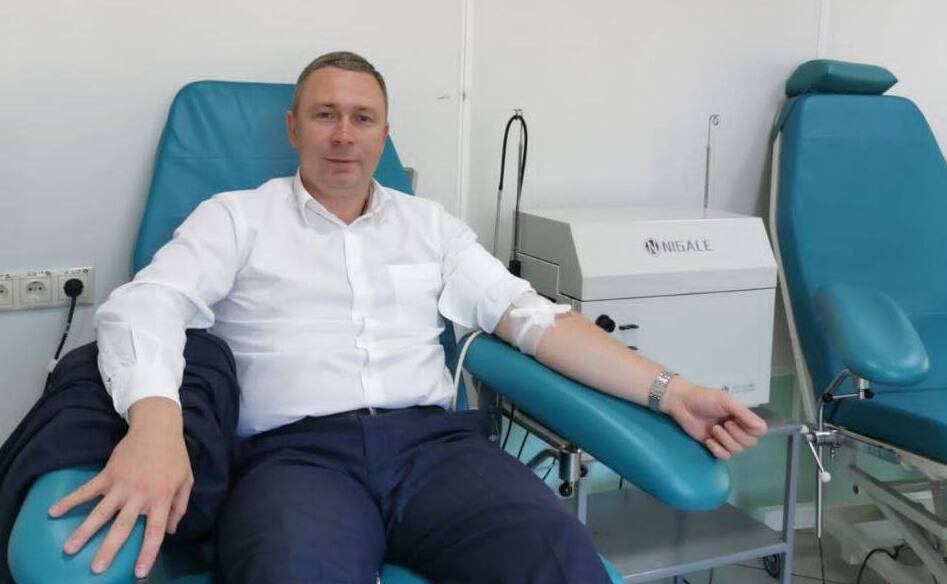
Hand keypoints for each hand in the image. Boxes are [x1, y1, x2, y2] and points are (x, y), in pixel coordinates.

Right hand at [47, 397, 192, 577]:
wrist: (158, 427)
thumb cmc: (175, 456)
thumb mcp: (186, 480)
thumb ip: (180, 507)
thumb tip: (171, 531)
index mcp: (161, 498)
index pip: (155, 531)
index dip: (147, 553)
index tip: (138, 573)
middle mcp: (140, 495)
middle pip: (122, 527)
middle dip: (108, 549)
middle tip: (95, 569)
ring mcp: (121, 484)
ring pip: (100, 512)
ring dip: (84, 531)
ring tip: (69, 549)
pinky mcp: (108, 474)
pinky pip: (86, 490)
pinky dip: (69, 501)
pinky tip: (52, 512)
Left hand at [661, 379, 767, 458]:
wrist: (682, 403)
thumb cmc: (704, 398)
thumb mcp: (726, 401)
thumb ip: (744, 414)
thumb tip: (762, 428)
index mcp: (742, 416)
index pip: (760, 430)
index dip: (752, 430)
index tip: (738, 420)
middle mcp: (737, 428)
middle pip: (750, 443)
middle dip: (737, 435)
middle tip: (724, 423)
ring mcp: (725, 438)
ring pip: (737, 450)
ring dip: (725, 440)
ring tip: (713, 429)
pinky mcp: (713, 446)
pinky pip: (724, 456)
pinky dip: (717, 449)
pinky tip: (708, 439)